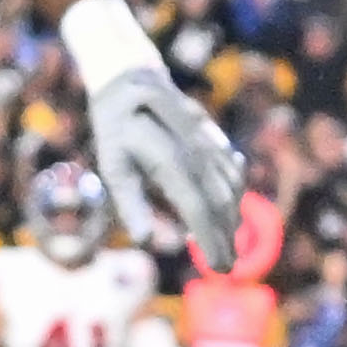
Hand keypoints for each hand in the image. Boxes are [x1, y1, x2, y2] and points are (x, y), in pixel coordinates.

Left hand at [94, 57, 250, 266]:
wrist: (130, 77)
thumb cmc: (115, 130)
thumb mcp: (112, 165)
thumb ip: (130, 202)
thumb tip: (145, 241)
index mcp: (167, 156)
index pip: (198, 206)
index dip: (210, 240)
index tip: (217, 268)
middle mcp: (194, 147)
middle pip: (219, 200)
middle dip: (225, 237)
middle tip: (225, 268)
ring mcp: (208, 139)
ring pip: (230, 185)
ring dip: (232, 219)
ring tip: (226, 246)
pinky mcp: (214, 134)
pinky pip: (232, 169)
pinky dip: (234, 195)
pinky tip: (230, 214)